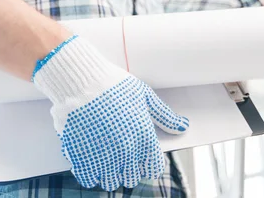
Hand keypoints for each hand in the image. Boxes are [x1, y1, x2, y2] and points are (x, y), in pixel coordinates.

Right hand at [32, 35, 188, 190]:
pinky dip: (88, 172)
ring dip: (108, 172)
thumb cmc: (113, 84)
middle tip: (119, 151)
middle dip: (128, 168)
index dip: (147, 163)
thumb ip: (165, 116)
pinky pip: (87, 179)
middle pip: (131, 178)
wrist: (80, 80)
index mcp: (144, 137)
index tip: (140, 156)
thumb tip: (183, 127)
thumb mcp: (144, 95)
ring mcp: (102, 157)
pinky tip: (88, 157)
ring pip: (110, 182)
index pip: (153, 168)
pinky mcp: (80, 158)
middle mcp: (126, 152)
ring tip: (103, 154)